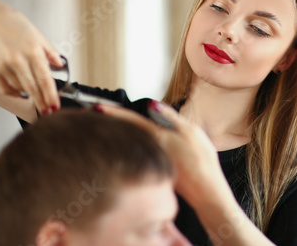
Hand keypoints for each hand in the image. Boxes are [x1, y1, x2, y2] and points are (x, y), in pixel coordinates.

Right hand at [0, 0, 63, 113]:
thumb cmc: (14, 24)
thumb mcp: (37, 35)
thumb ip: (50, 52)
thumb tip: (60, 65)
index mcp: (32, 51)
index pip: (45, 79)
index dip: (51, 96)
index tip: (55, 106)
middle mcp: (17, 60)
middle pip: (33, 88)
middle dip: (42, 102)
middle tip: (49, 111)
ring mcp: (3, 65)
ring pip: (20, 89)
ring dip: (30, 96)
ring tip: (37, 99)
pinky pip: (5, 88)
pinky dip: (15, 93)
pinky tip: (22, 93)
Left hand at [99, 102, 229, 207]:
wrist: (205, 192)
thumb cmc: (202, 162)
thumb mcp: (191, 131)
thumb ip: (171, 117)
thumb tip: (152, 104)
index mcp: (157, 137)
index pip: (130, 120)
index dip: (112, 112)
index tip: (95, 106)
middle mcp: (150, 149)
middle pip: (126, 132)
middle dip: (109, 122)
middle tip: (91, 113)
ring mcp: (151, 160)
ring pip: (131, 142)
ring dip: (118, 133)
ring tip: (106, 125)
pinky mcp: (155, 168)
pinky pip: (139, 151)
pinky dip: (129, 144)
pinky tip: (128, 142)